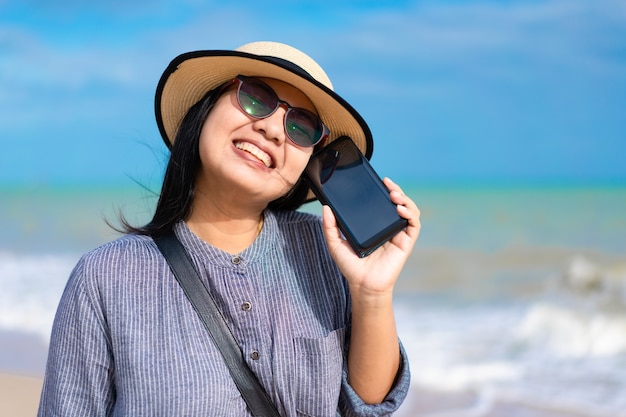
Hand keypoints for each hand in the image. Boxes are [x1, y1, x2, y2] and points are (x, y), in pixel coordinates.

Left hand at [322, 177, 420, 295]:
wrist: (362, 285)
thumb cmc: (350, 266)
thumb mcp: (335, 243)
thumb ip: (329, 226)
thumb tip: (325, 207)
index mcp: (374, 224)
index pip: (382, 203)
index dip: (384, 190)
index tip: (380, 180)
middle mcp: (387, 227)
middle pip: (398, 202)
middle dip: (396, 190)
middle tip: (387, 183)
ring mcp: (398, 234)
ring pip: (409, 210)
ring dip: (405, 199)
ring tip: (394, 194)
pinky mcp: (405, 243)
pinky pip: (414, 225)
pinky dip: (410, 213)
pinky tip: (400, 208)